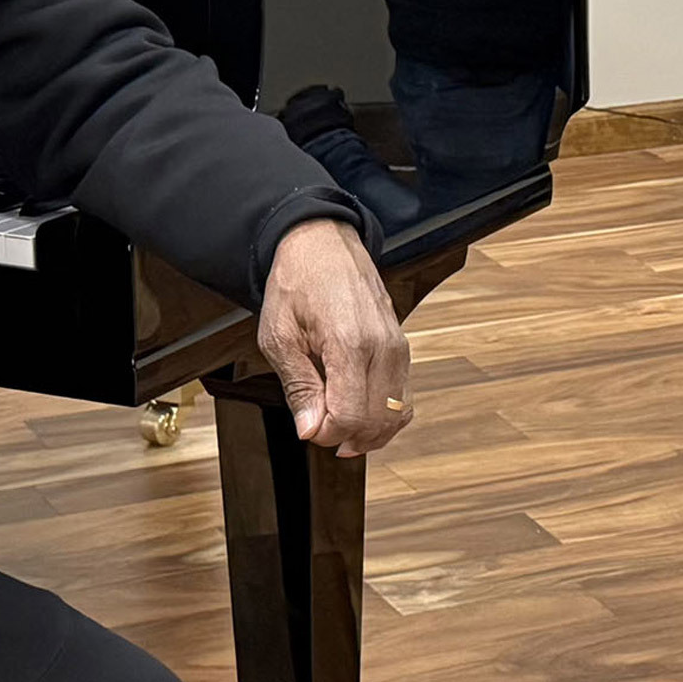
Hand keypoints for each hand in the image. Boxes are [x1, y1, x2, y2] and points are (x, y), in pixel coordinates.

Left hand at [257, 218, 411, 455]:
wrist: (324, 244)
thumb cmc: (298, 282)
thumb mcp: (279, 336)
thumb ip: (298, 386)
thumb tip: (311, 430)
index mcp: (350, 342)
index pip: (351, 416)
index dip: (327, 435)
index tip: (308, 429)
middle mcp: (383, 346)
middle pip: (378, 421)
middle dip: (346, 437)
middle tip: (318, 430)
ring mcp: (398, 346)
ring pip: (397, 414)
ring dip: (369, 433)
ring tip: (339, 430)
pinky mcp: (402, 347)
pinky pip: (403, 397)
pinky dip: (385, 416)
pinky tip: (361, 416)